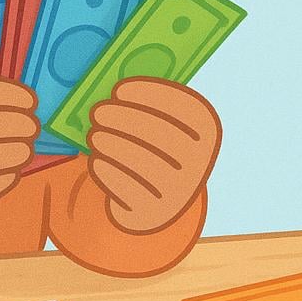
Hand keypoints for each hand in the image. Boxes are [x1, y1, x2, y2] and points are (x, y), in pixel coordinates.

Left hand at [85, 77, 221, 234]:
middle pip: (156, 133)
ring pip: (139, 161)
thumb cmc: (154, 146)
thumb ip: (144, 104)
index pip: (181, 106)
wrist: (158, 197)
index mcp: (207, 131)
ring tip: (95, 136)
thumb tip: (113, 87)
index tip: (118, 90)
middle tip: (97, 112)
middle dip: (122, 119)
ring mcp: (180, 192)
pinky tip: (98, 160)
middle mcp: (199, 162)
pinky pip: (126, 187)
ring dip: (111, 144)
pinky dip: (108, 171)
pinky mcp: (155, 213)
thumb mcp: (160, 124)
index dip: (146, 95)